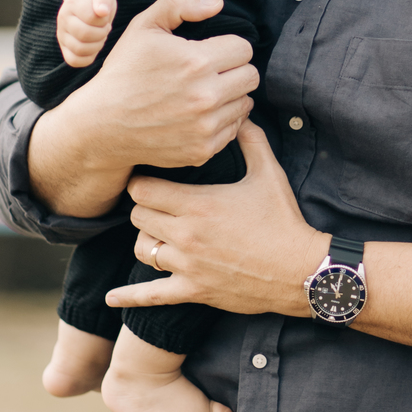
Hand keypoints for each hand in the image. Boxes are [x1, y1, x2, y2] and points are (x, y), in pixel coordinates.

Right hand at [27, 0, 259, 217]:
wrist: (102, 125)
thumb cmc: (124, 71)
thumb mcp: (144, 26)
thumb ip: (180, 3)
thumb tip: (218, 4)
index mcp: (196, 61)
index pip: (244, 49)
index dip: (228, 46)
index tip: (212, 51)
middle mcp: (206, 96)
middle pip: (251, 76)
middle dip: (235, 69)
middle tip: (213, 71)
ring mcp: (205, 126)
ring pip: (246, 103)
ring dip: (231, 95)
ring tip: (205, 92)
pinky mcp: (203, 150)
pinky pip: (234, 130)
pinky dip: (223, 120)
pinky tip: (200, 113)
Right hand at [56, 0, 116, 66]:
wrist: (88, 5)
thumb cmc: (97, 0)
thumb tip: (103, 12)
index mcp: (71, 3)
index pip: (90, 17)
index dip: (103, 19)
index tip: (105, 16)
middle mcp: (63, 19)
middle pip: (84, 34)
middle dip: (102, 33)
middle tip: (105, 28)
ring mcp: (62, 35)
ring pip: (79, 49)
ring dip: (97, 45)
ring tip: (100, 36)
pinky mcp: (64, 48)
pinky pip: (74, 61)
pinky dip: (88, 58)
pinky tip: (94, 46)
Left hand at [106, 122, 326, 317]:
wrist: (301, 270)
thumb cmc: (284, 220)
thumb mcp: (269, 174)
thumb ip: (251, 140)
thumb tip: (242, 113)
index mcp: (198, 204)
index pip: (143, 189)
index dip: (141, 182)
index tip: (148, 179)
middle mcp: (186, 235)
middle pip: (138, 217)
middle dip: (144, 208)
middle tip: (156, 204)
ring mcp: (188, 266)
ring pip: (142, 250)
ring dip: (147, 240)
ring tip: (159, 234)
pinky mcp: (194, 291)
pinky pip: (152, 296)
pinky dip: (129, 297)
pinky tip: (111, 298)